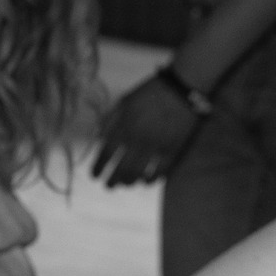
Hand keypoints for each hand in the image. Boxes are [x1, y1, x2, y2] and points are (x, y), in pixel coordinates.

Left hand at [89, 72, 201, 187]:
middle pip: (121, 169)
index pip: (106, 154)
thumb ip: (110, 119)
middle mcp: (138, 140)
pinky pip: (160, 173)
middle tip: (108, 186)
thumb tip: (98, 138)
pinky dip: (151, 180)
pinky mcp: (172, 151)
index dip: (98, 168)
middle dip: (112, 182)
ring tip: (126, 184)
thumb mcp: (125, 101)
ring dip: (129, 182)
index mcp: (124, 126)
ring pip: (139, 175)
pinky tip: (147, 181)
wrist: (181, 89)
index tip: (94, 176)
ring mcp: (156, 147)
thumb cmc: (150, 93)